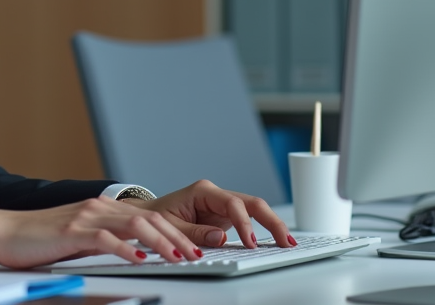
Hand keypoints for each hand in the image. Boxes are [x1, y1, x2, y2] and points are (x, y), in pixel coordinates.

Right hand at [0, 196, 203, 268]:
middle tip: (195, 254)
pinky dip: (126, 249)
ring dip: (159, 242)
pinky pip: (105, 238)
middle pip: (147, 219)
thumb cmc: (40, 239)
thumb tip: (136, 253)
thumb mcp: (80, 238)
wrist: (4, 232)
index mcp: (102, 209)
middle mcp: (98, 208)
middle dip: (175, 237)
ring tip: (177, 257)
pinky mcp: (71, 231)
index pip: (148, 218)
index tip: (193, 248)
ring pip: (133, 225)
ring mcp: (85, 218)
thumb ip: (106, 240)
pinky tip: (140, 259)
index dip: (174, 232)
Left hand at [124, 179, 294, 248]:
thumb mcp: (171, 226)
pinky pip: (247, 221)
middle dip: (271, 220)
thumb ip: (195, 232)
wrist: (147, 216)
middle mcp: (216, 195)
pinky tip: (274, 241)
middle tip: (285, 239)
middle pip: (251, 203)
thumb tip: (222, 237)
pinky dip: (261, 230)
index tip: (251, 243)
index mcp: (203, 191)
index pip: (232, 204)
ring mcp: (222, 205)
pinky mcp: (224, 217)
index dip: (244, 224)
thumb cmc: (156, 218)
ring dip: (271, 224)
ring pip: (254, 210)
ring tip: (287, 241)